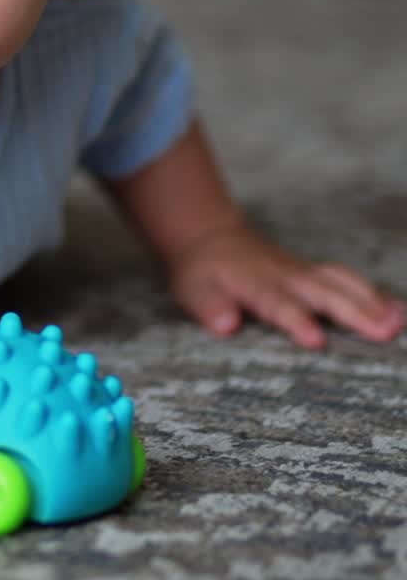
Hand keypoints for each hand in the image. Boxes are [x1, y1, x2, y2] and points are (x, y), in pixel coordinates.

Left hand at [168, 219, 404, 348]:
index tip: (316, 340)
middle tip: (384, 332)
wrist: (212, 239)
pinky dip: (373, 293)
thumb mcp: (192, 289)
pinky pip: (346, 280)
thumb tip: (224, 324)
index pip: (276, 303)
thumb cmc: (203, 273)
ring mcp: (303, 272)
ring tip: (398, 324)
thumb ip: (208, 306)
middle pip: (321, 293)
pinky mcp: (315, 274)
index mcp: (253, 282)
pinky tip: (398, 312)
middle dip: (353, 312)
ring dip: (370, 302)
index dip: (295, 320)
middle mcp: (284, 276)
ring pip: (339, 283)